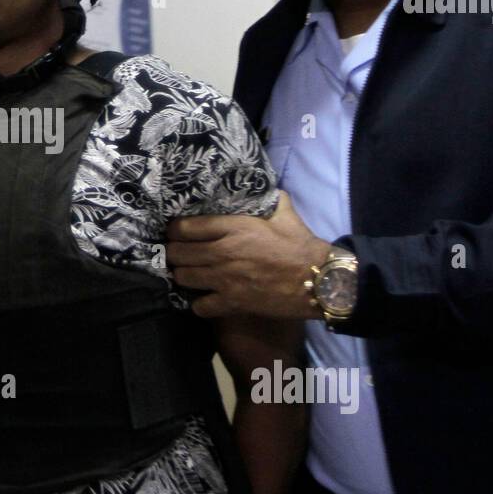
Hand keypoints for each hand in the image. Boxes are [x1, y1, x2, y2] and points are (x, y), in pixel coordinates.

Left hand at [166, 191, 329, 319]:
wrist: (318, 280)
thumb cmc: (300, 245)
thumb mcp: (284, 212)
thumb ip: (269, 198)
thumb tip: (263, 187)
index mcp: (233, 227)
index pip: (185, 227)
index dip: (174, 230)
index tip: (175, 232)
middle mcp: (223, 252)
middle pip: (177, 253)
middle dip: (173, 253)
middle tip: (178, 254)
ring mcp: (225, 279)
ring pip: (183, 278)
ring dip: (183, 276)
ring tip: (188, 274)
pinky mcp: (232, 302)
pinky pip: (200, 306)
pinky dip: (199, 304)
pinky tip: (204, 298)